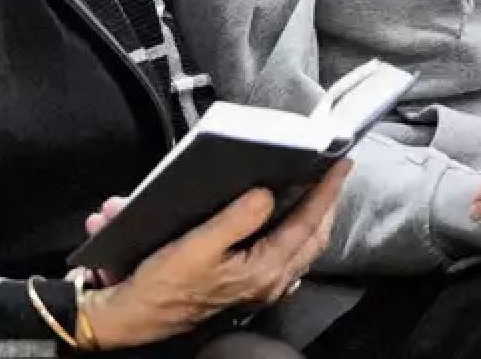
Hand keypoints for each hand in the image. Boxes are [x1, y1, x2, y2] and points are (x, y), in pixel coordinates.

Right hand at [81, 161, 349, 349]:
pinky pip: (288, 257)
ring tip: (319, 191)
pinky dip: (297, 234)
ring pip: (303, 249)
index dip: (326, 192)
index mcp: (264, 269)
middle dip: (327, 205)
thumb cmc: (165, 281)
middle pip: (314, 238)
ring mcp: (263, 287)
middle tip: (334, 173)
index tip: (341, 164)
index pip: (308, 224)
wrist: (140, 315)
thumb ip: (236, 219)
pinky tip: (291, 220)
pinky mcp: (251, 287)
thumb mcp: (197, 245)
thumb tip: (267, 194)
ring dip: (315, 219)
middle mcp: (271, 281)